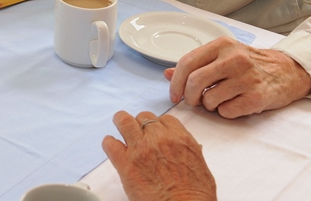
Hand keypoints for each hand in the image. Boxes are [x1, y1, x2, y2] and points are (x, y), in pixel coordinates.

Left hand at [102, 110, 216, 200]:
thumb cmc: (195, 197)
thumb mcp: (201, 169)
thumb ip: (191, 153)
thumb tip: (188, 149)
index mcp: (181, 140)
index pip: (165, 120)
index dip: (158, 125)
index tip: (155, 131)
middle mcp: (160, 140)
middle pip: (144, 117)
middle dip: (141, 124)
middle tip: (138, 133)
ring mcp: (141, 149)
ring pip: (124, 121)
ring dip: (121, 123)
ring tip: (120, 127)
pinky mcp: (126, 164)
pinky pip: (110, 144)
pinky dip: (109, 143)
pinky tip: (112, 147)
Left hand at [165, 37, 310, 117]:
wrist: (288, 71)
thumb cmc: (250, 64)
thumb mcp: (223, 56)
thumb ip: (196, 64)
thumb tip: (166, 74)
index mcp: (222, 45)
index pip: (187, 62)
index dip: (175, 81)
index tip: (174, 94)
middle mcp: (234, 59)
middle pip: (194, 81)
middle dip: (188, 97)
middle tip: (192, 101)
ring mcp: (247, 78)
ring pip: (209, 99)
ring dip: (209, 105)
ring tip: (219, 100)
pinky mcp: (257, 97)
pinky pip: (226, 111)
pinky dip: (225, 112)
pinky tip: (234, 104)